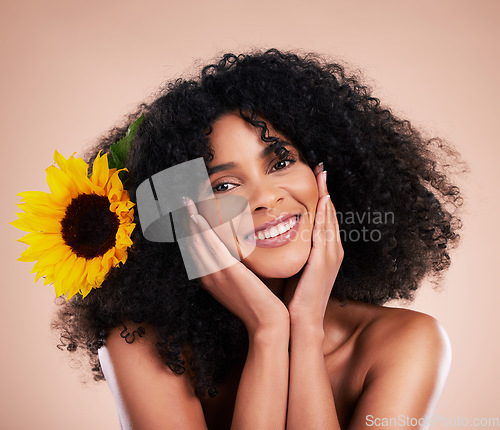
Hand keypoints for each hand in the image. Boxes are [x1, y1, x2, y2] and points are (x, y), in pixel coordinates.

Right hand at [183, 197, 288, 334]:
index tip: (183, 206)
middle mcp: (206, 273)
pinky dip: (200, 230)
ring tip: (182, 198)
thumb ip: (234, 264)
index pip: (191, 246)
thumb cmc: (257, 301)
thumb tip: (237, 247)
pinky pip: (210, 246)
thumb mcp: (241, 280)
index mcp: (208, 275)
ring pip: (195, 240)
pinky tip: (195, 215)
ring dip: (187, 218)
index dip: (185, 226)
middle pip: (188, 240)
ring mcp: (214, 272)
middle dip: (181, 218)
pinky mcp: (226, 271)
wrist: (266, 322)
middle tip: (177, 195)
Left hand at [286, 163, 343, 327]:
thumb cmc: (295, 297)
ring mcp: (331, 254)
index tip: (316, 176)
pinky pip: (325, 231)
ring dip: (326, 194)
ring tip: (322, 174)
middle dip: (326, 189)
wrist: (301, 322)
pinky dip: (324, 213)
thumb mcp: (294, 268)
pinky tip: (322, 198)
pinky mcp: (324, 260)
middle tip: (321, 167)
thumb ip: (291, 251)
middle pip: (330, 212)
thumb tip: (274, 235)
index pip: (324, 218)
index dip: (321, 196)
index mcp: (325, 252)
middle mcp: (332, 250)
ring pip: (329, 217)